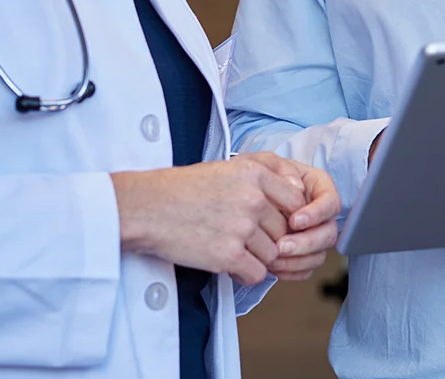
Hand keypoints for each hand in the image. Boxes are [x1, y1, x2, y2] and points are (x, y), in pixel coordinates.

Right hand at [112, 156, 300, 285]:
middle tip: (244, 239)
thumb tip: (296, 192)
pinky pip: (256, 273)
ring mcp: (242, 228)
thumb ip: (263, 178)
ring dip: (256, 257)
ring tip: (231, 249)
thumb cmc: (183, 189)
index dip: (287, 218)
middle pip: (284, 231)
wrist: (147, 208)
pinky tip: (229, 265)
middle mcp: (253, 200)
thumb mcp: (228, 169)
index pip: (297, 203)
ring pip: (272, 254)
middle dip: (268, 239)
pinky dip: (245, 274)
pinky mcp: (228, 255)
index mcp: (256, 174)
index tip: (272, 223)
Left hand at [240, 152, 340, 280]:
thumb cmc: (254, 175)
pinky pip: (306, 269)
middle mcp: (319, 213)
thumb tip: (297, 188)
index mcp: (318, 188)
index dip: (316, 214)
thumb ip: (281, 170)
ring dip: (297, 261)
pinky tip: (274, 267)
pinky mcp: (302, 254)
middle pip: (328, 233)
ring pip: (319, 255)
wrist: (236, 194)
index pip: (331, 203)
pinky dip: (291, 272)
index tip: (294, 220)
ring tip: (273, 259)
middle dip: (306, 243)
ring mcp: (312, 235)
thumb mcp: (265, 164)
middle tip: (281, 246)